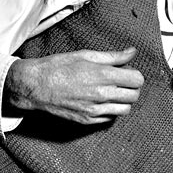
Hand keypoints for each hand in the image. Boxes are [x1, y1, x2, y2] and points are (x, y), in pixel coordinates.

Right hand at [4, 48, 143, 124]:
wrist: (35, 86)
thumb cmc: (59, 67)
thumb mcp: (87, 55)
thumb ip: (113, 56)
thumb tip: (132, 52)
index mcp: (103, 75)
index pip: (137, 80)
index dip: (135, 75)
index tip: (127, 72)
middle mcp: (102, 95)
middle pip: (134, 96)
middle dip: (132, 88)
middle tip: (122, 82)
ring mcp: (95, 110)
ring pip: (125, 109)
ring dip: (123, 101)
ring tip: (112, 92)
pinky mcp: (87, 120)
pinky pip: (110, 118)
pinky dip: (110, 110)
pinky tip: (100, 101)